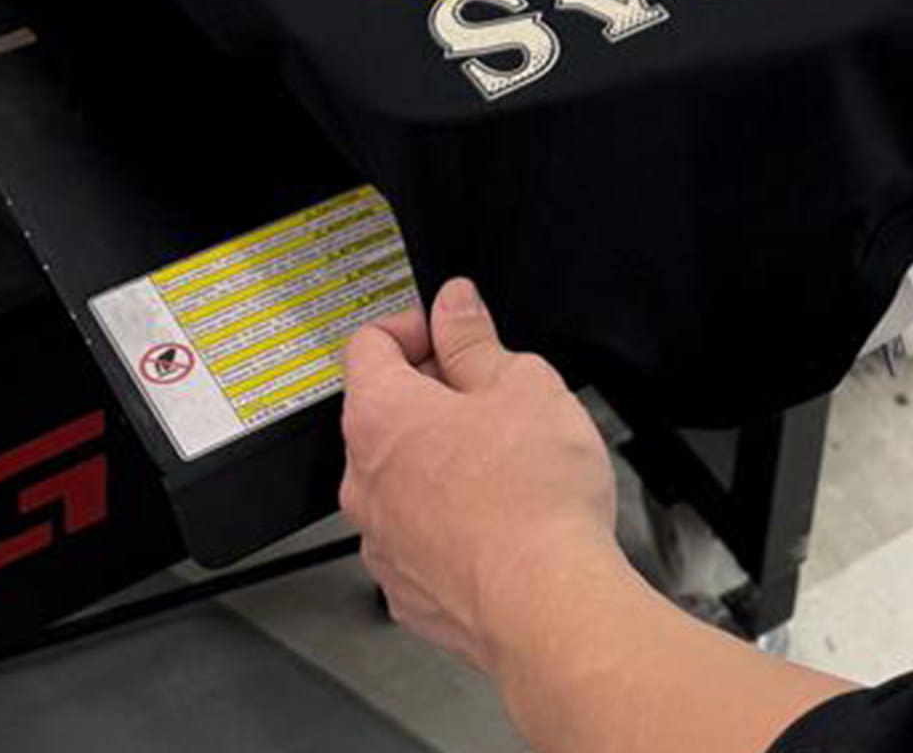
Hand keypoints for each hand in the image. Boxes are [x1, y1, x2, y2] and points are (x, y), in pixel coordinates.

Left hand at [339, 278, 621, 674]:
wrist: (548, 605)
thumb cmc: (534, 497)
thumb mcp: (520, 384)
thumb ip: (475, 339)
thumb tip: (455, 306)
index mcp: (381, 415)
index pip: (368, 343)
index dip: (414, 326)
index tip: (450, 330)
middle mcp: (363, 480)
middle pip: (382, 411)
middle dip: (432, 393)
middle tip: (490, 393)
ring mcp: (381, 542)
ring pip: (399, 478)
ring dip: (437, 460)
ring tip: (503, 461)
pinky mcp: (408, 590)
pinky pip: (417, 535)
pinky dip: (446, 519)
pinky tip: (497, 517)